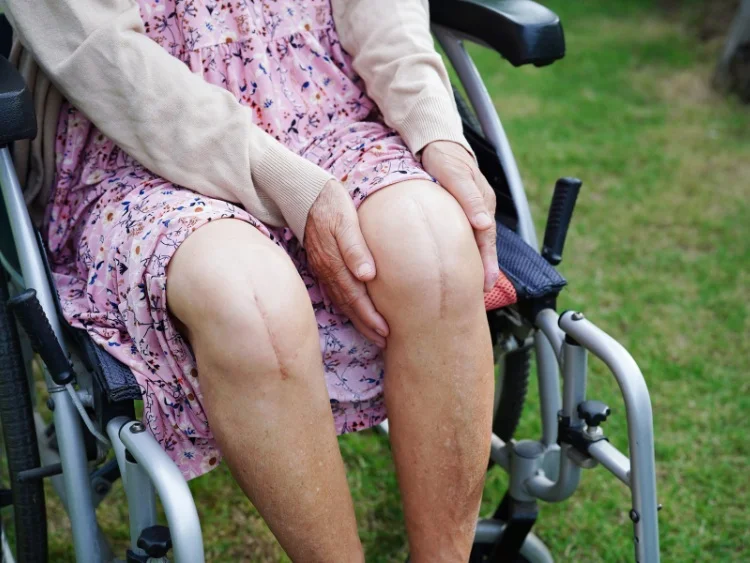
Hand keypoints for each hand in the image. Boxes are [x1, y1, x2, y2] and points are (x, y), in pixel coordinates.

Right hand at [304, 180, 388, 346]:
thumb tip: (368, 275)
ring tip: (374, 333)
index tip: (386, 331)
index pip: (355, 297)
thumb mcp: (345, 219)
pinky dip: (347, 306)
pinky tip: (354, 312)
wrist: (301, 191)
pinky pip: (334, 291)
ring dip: (357, 319)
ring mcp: (321, 268)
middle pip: (348, 305)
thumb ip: (356, 247)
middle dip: (366, 325)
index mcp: (334, 261)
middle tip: (383, 341)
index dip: (370, 316)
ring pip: (341, 301)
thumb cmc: (329, 201)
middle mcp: (326, 269)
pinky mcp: (320, 263)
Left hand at [421, 141, 499, 291]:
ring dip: (477, 260)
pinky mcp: (462, 208)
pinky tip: (461, 259)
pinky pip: (467, 231)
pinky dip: (466, 247)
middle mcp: (481, 207)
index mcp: (482, 202)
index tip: (485, 283)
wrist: (436, 141)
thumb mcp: (454, 174)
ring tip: (474, 284)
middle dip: (485, 267)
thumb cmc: (443, 156)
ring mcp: (472, 208)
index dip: (487, 262)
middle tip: (482, 293)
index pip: (487, 239)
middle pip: (485, 243)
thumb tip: (483, 225)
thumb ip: (469, 198)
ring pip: (477, 238)